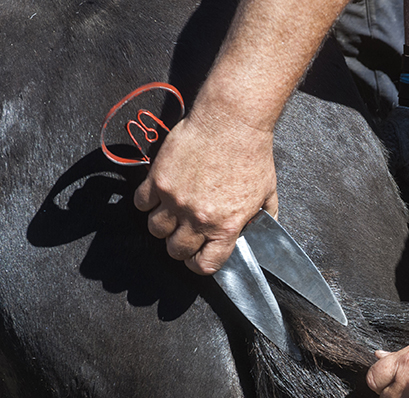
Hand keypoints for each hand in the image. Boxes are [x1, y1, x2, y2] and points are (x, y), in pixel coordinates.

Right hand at [134, 105, 277, 274]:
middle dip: (180, 246)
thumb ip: (262, 218)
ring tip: (171, 214)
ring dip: (163, 226)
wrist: (232, 121)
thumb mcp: (267, 193)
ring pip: (155, 230)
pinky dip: (147, 203)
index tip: (198, 257)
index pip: (205, 265)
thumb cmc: (252, 153)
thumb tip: (256, 231)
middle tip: (185, 234)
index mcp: (225, 226)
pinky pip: (141, 204)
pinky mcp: (158, 180)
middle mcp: (198, 218)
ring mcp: (175, 200)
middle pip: (176, 251)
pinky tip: (158, 196)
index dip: (200, 264)